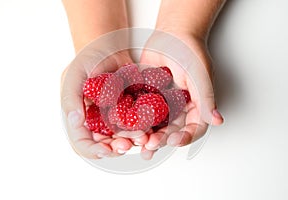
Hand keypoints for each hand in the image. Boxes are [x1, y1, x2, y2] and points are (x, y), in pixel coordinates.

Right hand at [61, 48, 134, 158]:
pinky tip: (150, 129)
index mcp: (80, 117)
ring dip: (132, 141)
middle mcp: (97, 121)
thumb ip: (70, 99)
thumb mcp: (73, 76)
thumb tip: (76, 121)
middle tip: (125, 145)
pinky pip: (138, 124)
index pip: (83, 142)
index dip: (93, 150)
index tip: (106, 150)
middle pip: (105, 144)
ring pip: (123, 137)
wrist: (109, 47)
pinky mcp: (131, 110)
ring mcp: (115, 117)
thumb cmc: (87, 59)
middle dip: (116, 148)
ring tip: (141, 138)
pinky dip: (144, 128)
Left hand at [139, 31, 223, 158]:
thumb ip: (206, 98)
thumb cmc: (190, 51)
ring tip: (138, 144)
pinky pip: (139, 111)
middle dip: (162, 140)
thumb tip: (217, 121)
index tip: (175, 141)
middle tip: (151, 146)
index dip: (185, 138)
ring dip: (147, 135)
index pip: (193, 128)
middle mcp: (179, 108)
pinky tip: (126, 128)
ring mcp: (161, 104)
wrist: (172, 34)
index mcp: (195, 106)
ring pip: (155, 125)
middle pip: (171, 130)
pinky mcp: (146, 97)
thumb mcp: (201, 75)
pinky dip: (134, 120)